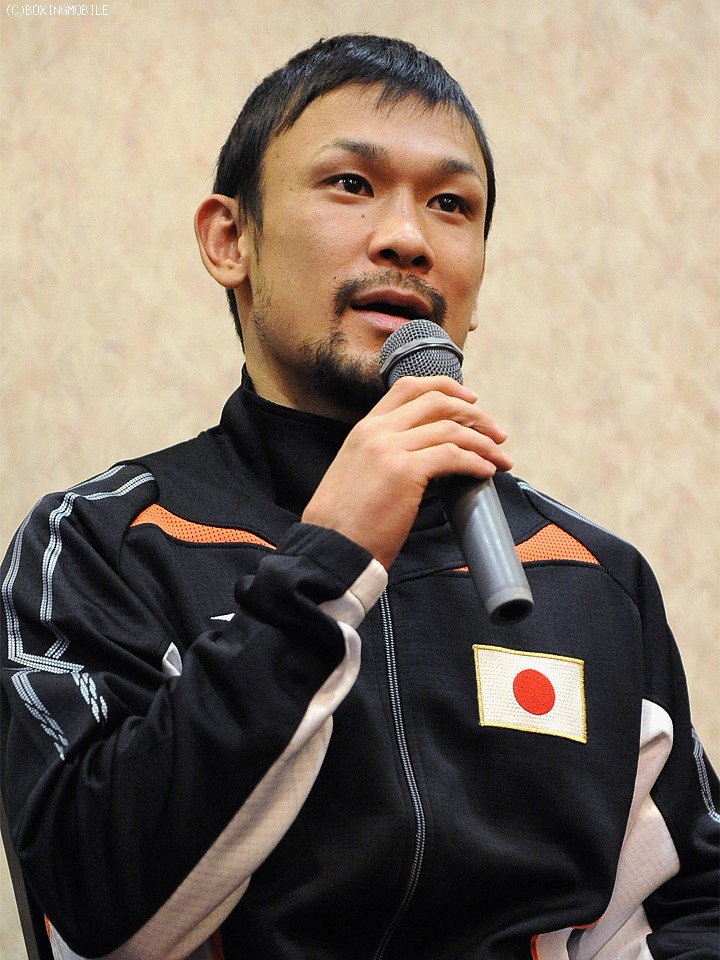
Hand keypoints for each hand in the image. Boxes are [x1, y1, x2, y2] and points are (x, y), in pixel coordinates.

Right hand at [302, 376, 512, 569]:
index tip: (471, 400)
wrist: (330, 548)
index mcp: (365, 429)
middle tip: (496, 434)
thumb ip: (386, 457)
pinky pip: (453, 456)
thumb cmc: (346, 524)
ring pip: (451, 429)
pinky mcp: (404, 471)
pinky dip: (476, 462)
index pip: (408, 387)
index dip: (446, 388)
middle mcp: (377, 431)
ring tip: (501, 459)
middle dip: (475, 414)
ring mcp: (390, 448)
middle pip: (437, 401)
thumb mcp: (359, 474)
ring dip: (484, 443)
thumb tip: (429, 462)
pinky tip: (485, 472)